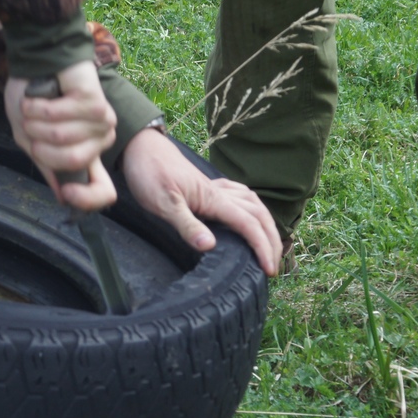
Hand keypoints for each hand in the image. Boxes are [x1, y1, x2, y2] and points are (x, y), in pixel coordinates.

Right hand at [5, 60, 117, 210]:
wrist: (34, 61)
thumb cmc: (32, 99)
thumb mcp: (31, 139)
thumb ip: (48, 166)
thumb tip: (63, 198)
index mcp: (87, 155)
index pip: (104, 192)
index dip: (87, 200)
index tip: (65, 195)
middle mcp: (100, 141)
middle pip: (72, 162)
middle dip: (39, 144)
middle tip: (31, 126)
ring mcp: (102, 121)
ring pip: (63, 138)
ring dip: (34, 121)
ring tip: (31, 108)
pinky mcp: (97, 101)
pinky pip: (60, 115)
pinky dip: (38, 107)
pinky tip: (38, 95)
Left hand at [121, 128, 282, 275]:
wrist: (142, 148)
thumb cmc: (149, 174)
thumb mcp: (163, 204)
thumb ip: (187, 225)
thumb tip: (210, 246)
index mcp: (214, 199)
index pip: (249, 225)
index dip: (263, 248)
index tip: (269, 270)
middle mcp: (221, 193)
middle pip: (259, 215)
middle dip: (272, 240)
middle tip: (275, 266)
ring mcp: (216, 188)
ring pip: (254, 204)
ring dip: (266, 224)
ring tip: (270, 246)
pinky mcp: (208, 187)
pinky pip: (241, 196)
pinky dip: (253, 208)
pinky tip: (249, 215)